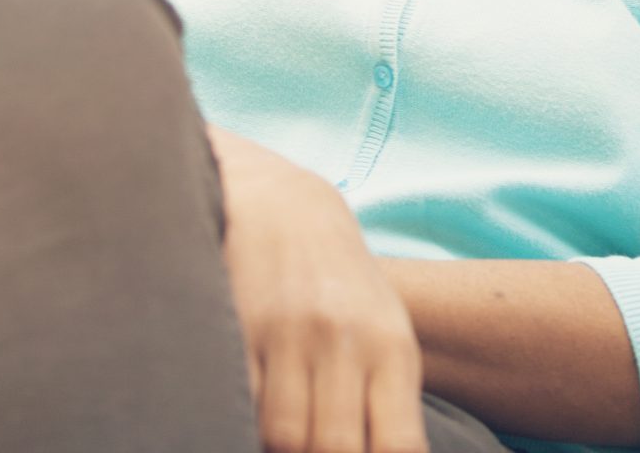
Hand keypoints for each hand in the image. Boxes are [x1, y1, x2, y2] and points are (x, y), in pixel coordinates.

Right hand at [209, 127, 428, 452]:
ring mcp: (291, 335)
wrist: (288, 210)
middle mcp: (346, 342)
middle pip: (334, 449)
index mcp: (393, 350)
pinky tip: (249, 415)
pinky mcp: (241, 328)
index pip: (398, 444)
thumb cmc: (345, 289)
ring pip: (283, 436)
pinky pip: (241, 403)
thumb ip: (387, 402)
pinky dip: (243, 421)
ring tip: (285, 436)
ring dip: (280, 448)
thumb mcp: (386, 335)